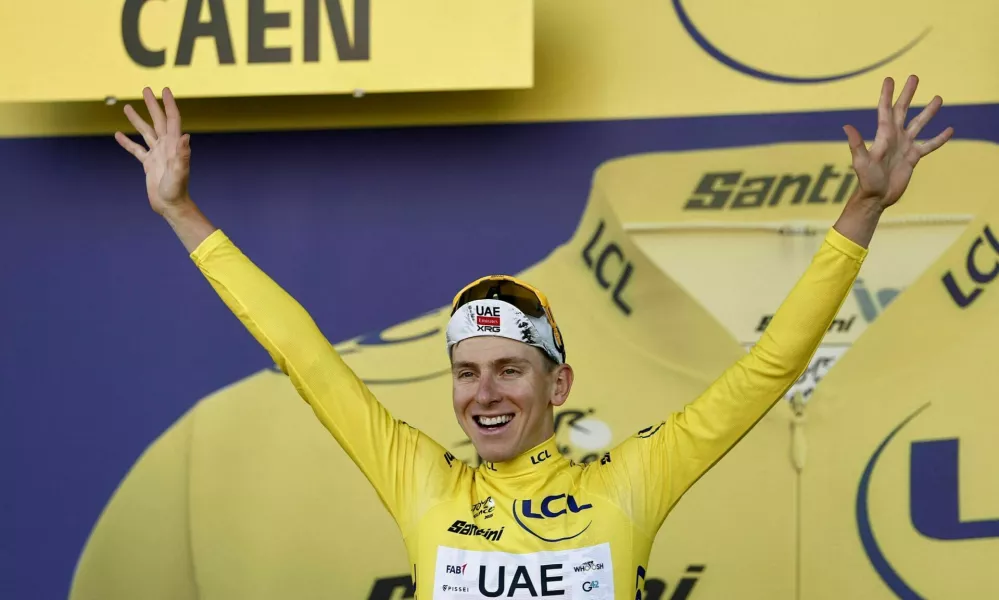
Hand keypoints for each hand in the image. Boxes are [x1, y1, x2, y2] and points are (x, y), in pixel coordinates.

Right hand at [114, 87, 190, 215]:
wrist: (171, 206)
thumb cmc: (177, 190)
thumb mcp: (180, 172)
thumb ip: (182, 154)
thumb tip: (185, 135)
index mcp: (173, 145)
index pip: (172, 119)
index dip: (169, 104)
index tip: (165, 89)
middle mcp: (166, 147)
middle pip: (158, 121)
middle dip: (152, 105)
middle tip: (146, 89)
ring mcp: (157, 155)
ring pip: (145, 132)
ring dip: (137, 119)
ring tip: (126, 107)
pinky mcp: (149, 164)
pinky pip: (136, 150)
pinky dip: (127, 142)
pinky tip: (118, 134)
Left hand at [843, 75, 952, 210]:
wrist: (877, 197)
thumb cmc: (867, 180)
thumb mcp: (861, 162)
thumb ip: (857, 144)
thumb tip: (846, 126)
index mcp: (883, 135)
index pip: (885, 110)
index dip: (887, 95)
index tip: (889, 79)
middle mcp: (894, 137)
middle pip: (903, 111)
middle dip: (908, 94)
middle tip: (914, 77)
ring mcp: (904, 146)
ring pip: (919, 124)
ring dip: (928, 112)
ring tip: (938, 98)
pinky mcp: (913, 158)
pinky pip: (929, 145)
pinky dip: (939, 138)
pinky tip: (950, 129)